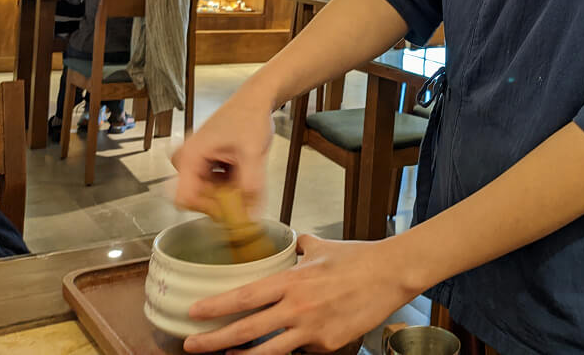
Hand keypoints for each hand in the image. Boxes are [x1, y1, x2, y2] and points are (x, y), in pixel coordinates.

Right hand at [172, 88, 274, 216]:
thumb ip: (252, 186)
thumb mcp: (252, 153)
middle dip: (222, 200)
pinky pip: (213, 186)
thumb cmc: (249, 117)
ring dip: (228, 191)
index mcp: (190, 156)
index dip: (208, 208)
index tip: (230, 207)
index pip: (185, 198)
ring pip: (208, 194)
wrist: (254, 101)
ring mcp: (194, 162)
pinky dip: (229, 184)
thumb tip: (251, 216)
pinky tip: (242, 170)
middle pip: (198, 198)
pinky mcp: (203, 164)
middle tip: (245, 192)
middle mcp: (186, 160)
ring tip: (246, 173)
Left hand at [183, 235, 420, 354]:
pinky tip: (287, 344)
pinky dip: (291, 348)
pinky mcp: (328, 345)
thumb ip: (301, 247)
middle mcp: (298, 307)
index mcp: (293, 281)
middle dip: (213, 341)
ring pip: (268, 352)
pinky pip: (301, 351)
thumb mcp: (323, 247)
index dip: (216, 307)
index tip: (193, 313)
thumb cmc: (358, 259)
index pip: (245, 296)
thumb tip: (293, 240)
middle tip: (191, 345)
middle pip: (246, 331)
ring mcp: (312, 330)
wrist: (391, 275)